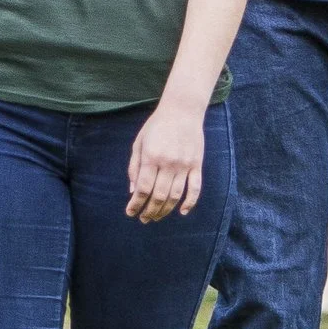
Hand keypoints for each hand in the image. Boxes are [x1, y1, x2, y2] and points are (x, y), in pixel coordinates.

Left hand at [127, 97, 206, 223]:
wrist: (182, 110)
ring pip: (175, 196)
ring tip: (156, 217)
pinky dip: (190, 202)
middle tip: (144, 219)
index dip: (136, 204)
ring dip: (165, 210)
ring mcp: (184, 165)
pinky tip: (182, 212)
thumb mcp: (139, 143)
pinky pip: (195, 188)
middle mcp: (168, 163)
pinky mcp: (196, 165)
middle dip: (149, 211)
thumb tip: (133, 191)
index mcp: (151, 157)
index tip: (131, 212)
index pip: (143, 188)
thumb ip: (134, 167)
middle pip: (159, 196)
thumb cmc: (156, 126)